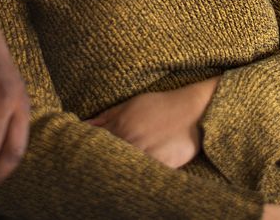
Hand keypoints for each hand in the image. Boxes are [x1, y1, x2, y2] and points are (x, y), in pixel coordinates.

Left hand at [86, 77, 218, 168]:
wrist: (194, 111)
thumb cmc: (162, 105)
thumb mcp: (132, 104)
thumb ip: (107, 116)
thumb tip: (86, 125)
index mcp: (120, 126)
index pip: (95, 142)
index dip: (89, 148)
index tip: (85, 154)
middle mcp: (130, 141)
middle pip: (107, 158)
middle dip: (102, 160)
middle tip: (100, 164)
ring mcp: (146, 155)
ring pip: (123, 168)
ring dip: (119, 169)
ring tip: (119, 169)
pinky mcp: (161, 166)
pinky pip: (143, 175)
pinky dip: (137, 176)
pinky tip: (136, 173)